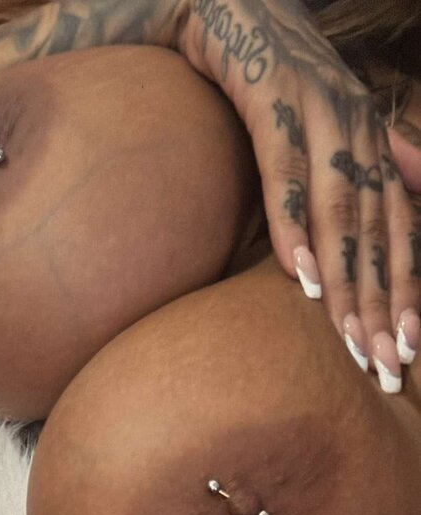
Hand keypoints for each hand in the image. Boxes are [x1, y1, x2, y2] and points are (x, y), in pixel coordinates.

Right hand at [179, 0, 420, 391]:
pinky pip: (286, 172)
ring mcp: (319, 111)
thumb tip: (323, 255)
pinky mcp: (272, 97)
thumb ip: (326, 191)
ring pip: (343, 209)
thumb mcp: (305, 141)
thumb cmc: (261, 84)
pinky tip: (298, 275)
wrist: (225, 5)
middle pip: (380, 232)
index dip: (405, 292)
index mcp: (368, 145)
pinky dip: (293, 224)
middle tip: (384, 365)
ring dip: (348, 279)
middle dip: (384, 304)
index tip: (405, 352)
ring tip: (349, 338)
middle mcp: (358, 129)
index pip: (398, 232)